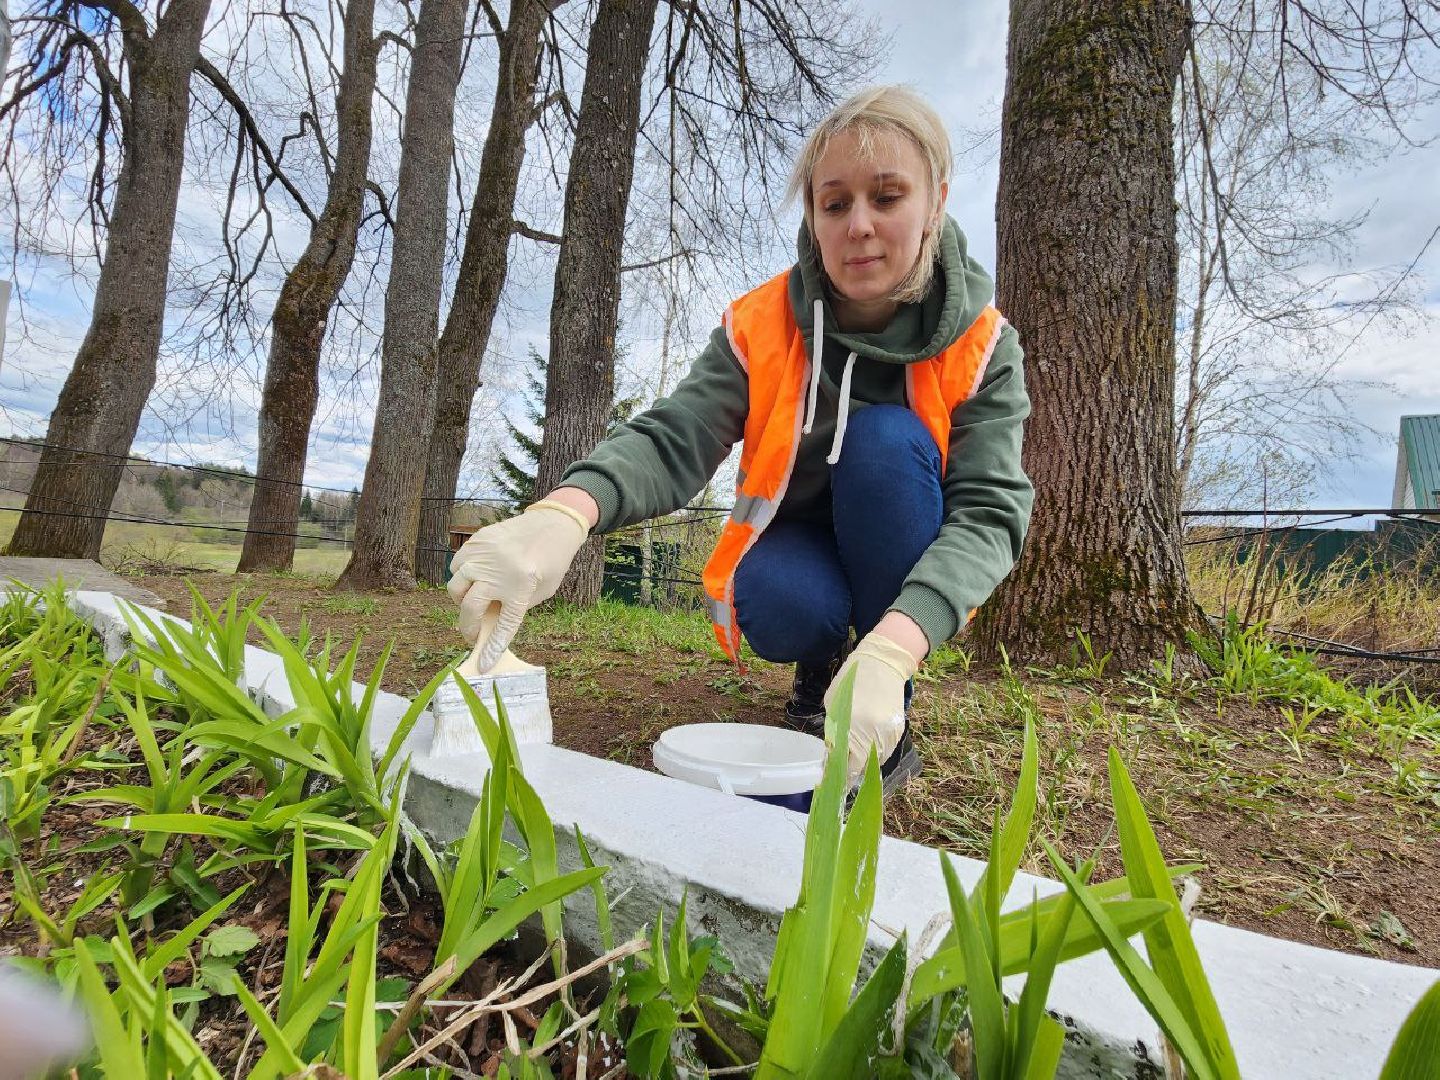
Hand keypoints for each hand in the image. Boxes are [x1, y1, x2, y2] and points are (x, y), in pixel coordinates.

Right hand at [446, 499, 589, 669]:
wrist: (552, 524)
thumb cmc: (550, 562)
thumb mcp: (541, 591)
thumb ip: (514, 607)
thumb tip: (488, 624)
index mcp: (521, 586)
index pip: (503, 625)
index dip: (492, 647)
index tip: (483, 664)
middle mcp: (499, 570)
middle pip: (469, 606)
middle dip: (467, 626)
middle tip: (472, 633)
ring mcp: (485, 554)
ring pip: (455, 585)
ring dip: (461, 599)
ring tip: (475, 600)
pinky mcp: (477, 541)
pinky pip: (457, 565)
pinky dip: (462, 576)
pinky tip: (475, 577)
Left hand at [824, 629, 920, 777]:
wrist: (883, 663)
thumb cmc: (852, 680)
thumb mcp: (834, 703)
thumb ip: (834, 729)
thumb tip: (832, 751)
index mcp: (855, 726)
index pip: (849, 764)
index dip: (841, 775)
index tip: (833, 780)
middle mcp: (875, 733)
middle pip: (864, 766)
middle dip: (852, 771)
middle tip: (841, 771)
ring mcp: (889, 732)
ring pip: (876, 760)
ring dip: (864, 763)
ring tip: (853, 759)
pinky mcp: (898, 729)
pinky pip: (886, 750)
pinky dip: (875, 752)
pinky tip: (866, 747)